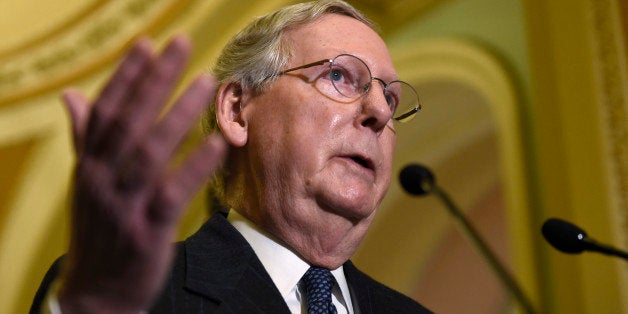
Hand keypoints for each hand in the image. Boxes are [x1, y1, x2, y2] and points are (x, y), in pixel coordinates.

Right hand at [57, 35, 226, 312]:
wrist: (97, 294)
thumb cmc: (99, 230)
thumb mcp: (87, 183)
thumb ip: (84, 139)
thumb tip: (71, 95)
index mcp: (88, 166)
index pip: (105, 111)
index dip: (126, 76)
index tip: (147, 45)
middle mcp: (101, 181)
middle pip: (128, 122)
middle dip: (154, 81)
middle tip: (181, 44)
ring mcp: (124, 207)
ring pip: (150, 152)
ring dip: (178, 114)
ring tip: (206, 81)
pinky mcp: (148, 233)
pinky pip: (173, 194)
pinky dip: (194, 167)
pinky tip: (217, 142)